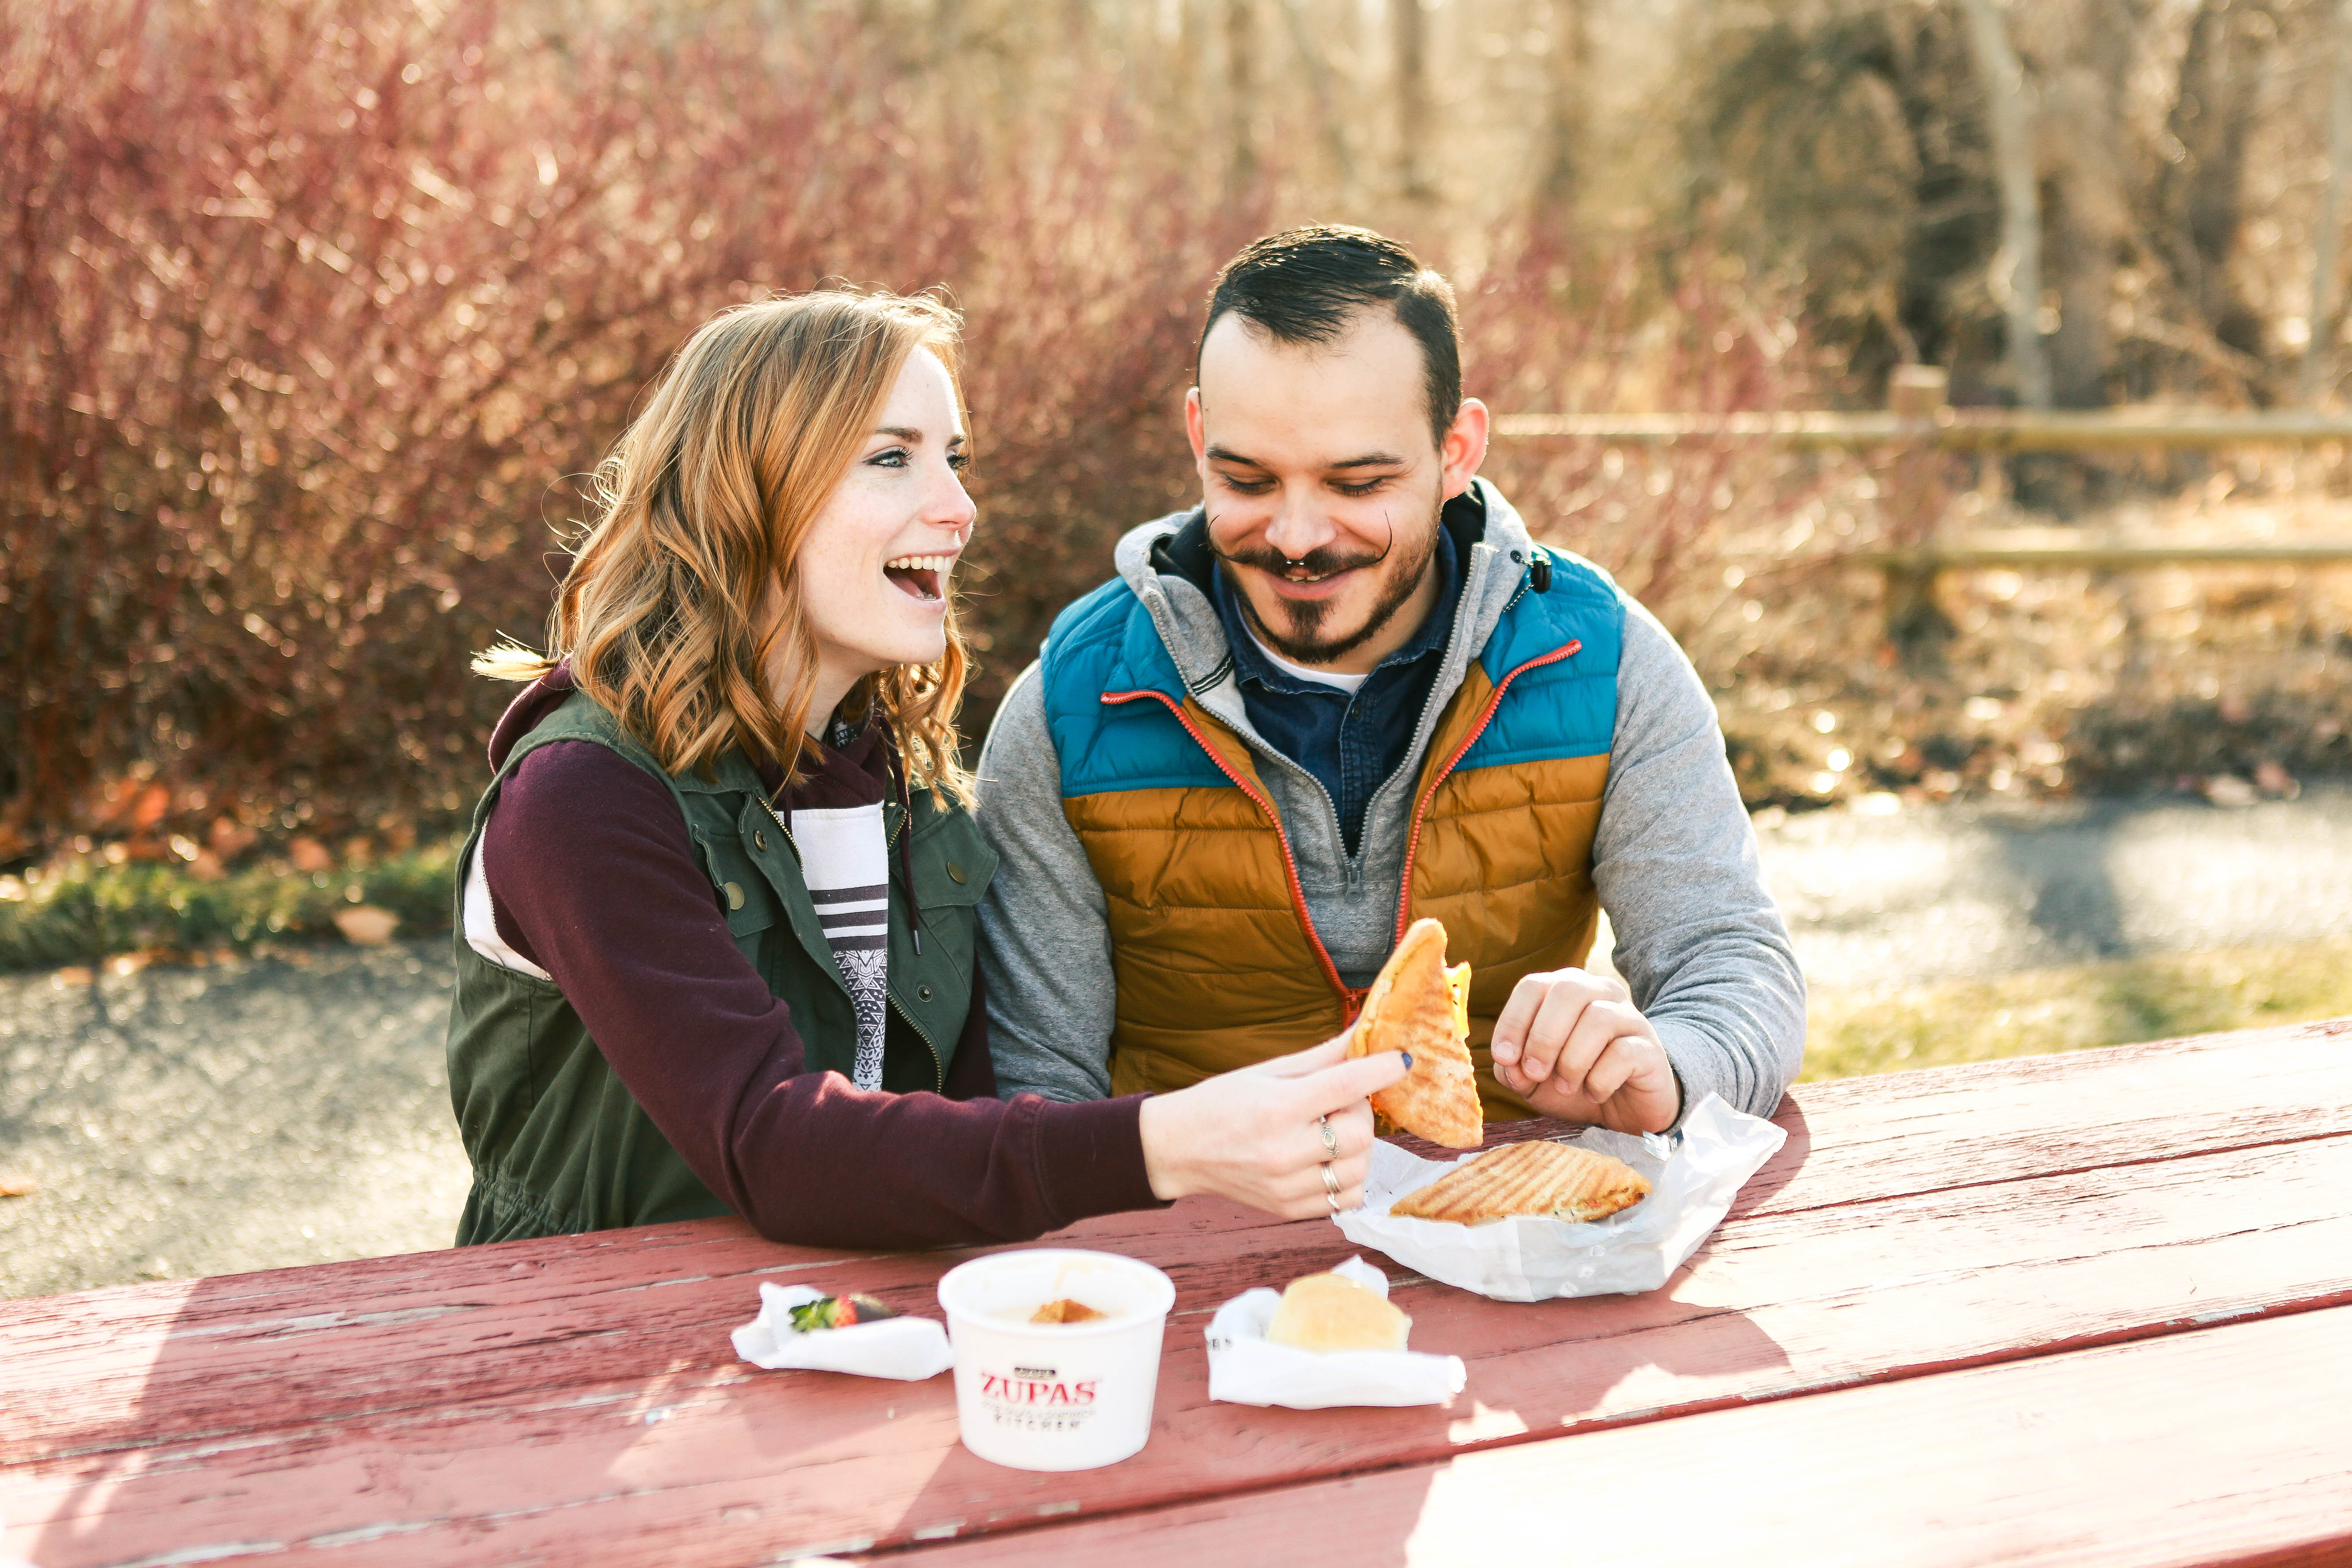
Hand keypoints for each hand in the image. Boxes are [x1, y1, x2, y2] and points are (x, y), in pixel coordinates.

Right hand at [1136, 1036, 1408, 1218]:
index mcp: (1276, 1108)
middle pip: (1360, 1132)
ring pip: (1360, 1168)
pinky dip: (1348, 1177)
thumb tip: (1366, 1031)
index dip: (1381, 1069)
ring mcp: (1287, 1187)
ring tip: (1332, 1129)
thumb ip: (1323, 1057)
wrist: (1178, 1149)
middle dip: (1362, 1110)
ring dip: (1358, 1145)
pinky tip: (1328, 1158)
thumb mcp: (1268, 1072)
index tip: (1401, 1059)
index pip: (1346, 1086)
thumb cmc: (1222, 1102)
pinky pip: (1346, 1198)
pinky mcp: (1289, 1210)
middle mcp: (1282, 1151)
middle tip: (1343, 1100)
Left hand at [1489, 968, 1679, 1133]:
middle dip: (1543, 1037)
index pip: (1533, 985)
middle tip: (1535, 1074)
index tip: (1504, 1057)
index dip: (1513, 1020)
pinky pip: (1623, 1053)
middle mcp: (1601, 992)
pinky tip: (1594, 1093)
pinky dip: (1599, 1080)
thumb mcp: (1533, 1079)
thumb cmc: (1574, 1083)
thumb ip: (1512, 1068)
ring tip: (1566, 1086)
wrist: (1625, 1110)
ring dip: (1572, 1061)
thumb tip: (1509, 1063)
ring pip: (1598, 1018)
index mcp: (1567, 990)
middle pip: (1568, 990)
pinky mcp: (1650, 1048)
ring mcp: (1630, 1017)